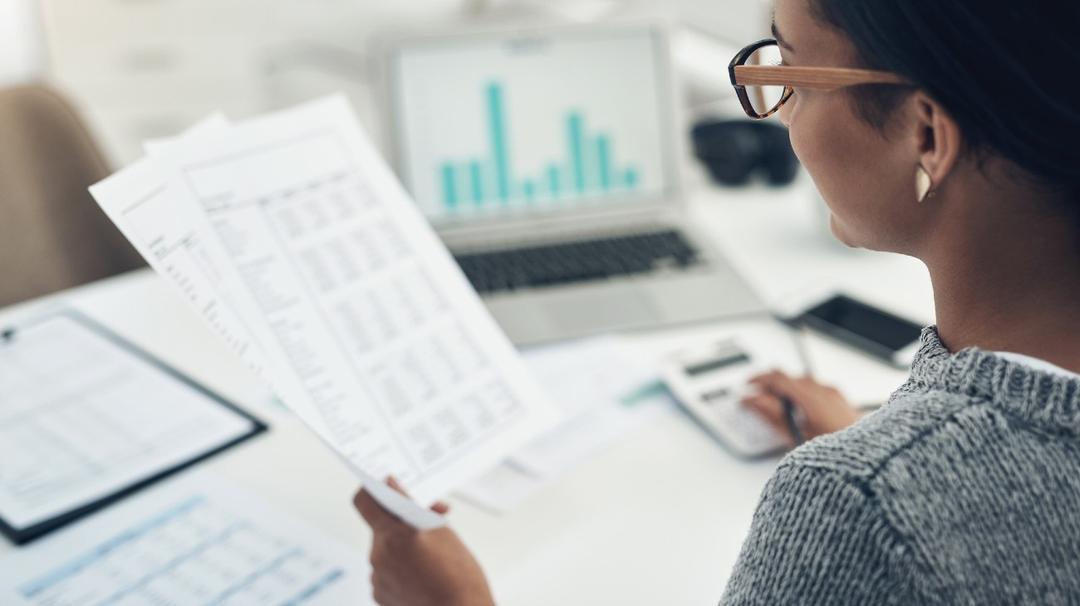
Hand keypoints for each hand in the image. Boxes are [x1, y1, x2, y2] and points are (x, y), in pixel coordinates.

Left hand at [353, 478, 494, 605]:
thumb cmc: (459, 574)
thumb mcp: (441, 530)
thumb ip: (411, 506)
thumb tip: (393, 486)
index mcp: (394, 534)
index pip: (364, 501)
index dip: (371, 490)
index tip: (383, 486)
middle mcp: (379, 555)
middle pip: (380, 526)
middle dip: (401, 521)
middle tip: (430, 522)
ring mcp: (377, 577)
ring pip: (384, 549)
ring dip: (401, 546)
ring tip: (429, 556)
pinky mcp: (380, 594)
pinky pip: (385, 571)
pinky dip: (399, 567)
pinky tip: (421, 574)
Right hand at [741, 370, 859, 444]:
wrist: (869, 463)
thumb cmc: (838, 455)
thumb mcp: (795, 436)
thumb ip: (771, 414)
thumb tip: (753, 400)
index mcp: (812, 396)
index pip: (777, 377)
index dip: (758, 379)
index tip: (747, 387)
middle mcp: (826, 391)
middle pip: (791, 379)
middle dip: (771, 386)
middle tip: (757, 398)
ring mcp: (836, 397)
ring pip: (804, 385)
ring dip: (787, 392)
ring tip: (775, 408)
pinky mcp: (843, 404)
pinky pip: (817, 392)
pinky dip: (802, 397)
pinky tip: (798, 413)